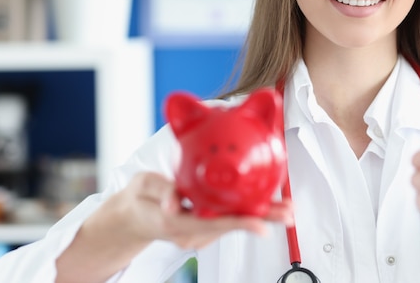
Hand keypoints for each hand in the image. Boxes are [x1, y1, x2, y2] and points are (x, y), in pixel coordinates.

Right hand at [56, 171, 292, 282]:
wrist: (132, 217)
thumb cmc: (138, 199)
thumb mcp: (142, 186)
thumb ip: (159, 189)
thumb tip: (173, 199)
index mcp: (175, 222)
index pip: (212, 223)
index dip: (238, 223)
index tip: (260, 224)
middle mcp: (191, 233)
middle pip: (230, 225)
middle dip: (261, 220)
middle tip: (287, 214)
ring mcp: (198, 233)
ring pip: (233, 223)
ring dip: (261, 216)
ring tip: (286, 209)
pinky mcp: (204, 228)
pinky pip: (229, 220)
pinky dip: (248, 212)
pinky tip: (267, 205)